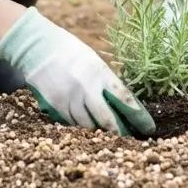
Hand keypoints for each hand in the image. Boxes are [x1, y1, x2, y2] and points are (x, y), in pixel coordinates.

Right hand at [0, 7, 155, 136]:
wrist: (39, 46)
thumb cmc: (71, 52)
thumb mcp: (94, 62)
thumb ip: (106, 82)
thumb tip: (124, 103)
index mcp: (100, 72)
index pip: (125, 99)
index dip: (139, 116)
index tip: (149, 128)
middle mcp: (86, 87)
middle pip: (107, 119)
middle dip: (120, 133)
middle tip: (130, 141)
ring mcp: (69, 97)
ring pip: (88, 125)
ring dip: (100, 134)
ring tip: (110, 138)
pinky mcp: (55, 104)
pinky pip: (71, 123)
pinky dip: (81, 128)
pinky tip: (88, 131)